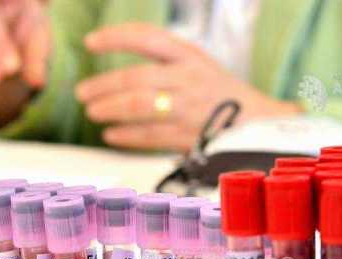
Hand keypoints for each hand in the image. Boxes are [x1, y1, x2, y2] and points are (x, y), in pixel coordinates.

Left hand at [75, 23, 300, 150]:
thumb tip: (119, 77)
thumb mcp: (199, 66)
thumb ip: (165, 65)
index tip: (91, 43)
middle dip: (103, 86)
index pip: (147, 38)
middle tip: (82, 93)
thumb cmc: (221, 95)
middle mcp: (190, 79)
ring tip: (92, 113)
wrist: (259, 124)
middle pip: (136, 78)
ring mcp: (190, 109)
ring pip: (139, 107)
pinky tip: (111, 135)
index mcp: (191, 57)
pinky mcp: (190, 137)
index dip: (116, 38)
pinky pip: (150, 135)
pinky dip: (126, 136)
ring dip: (109, 110)